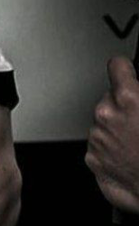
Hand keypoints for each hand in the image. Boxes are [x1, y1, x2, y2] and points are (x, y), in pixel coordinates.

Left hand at [85, 57, 138, 214]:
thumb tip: (138, 88)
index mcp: (128, 99)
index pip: (117, 66)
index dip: (125, 70)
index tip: (126, 71)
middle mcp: (106, 116)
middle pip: (109, 99)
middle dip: (122, 106)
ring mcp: (96, 138)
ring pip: (103, 123)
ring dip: (116, 128)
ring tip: (136, 143)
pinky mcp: (91, 158)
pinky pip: (99, 145)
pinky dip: (110, 148)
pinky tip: (128, 156)